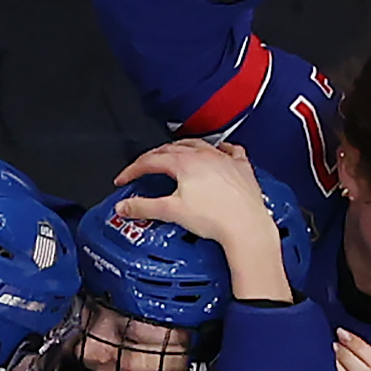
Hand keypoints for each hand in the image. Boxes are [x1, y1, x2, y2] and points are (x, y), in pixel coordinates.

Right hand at [109, 140, 288, 302]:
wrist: (246, 226)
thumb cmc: (215, 218)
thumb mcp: (172, 211)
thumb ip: (144, 207)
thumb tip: (125, 206)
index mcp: (185, 162)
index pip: (151, 160)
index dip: (133, 169)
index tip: (125, 179)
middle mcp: (205, 155)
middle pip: (173, 148)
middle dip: (154, 156)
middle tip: (144, 167)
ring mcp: (224, 159)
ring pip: (199, 144)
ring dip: (183, 147)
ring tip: (174, 153)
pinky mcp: (241, 168)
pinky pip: (230, 150)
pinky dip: (220, 149)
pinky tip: (218, 151)